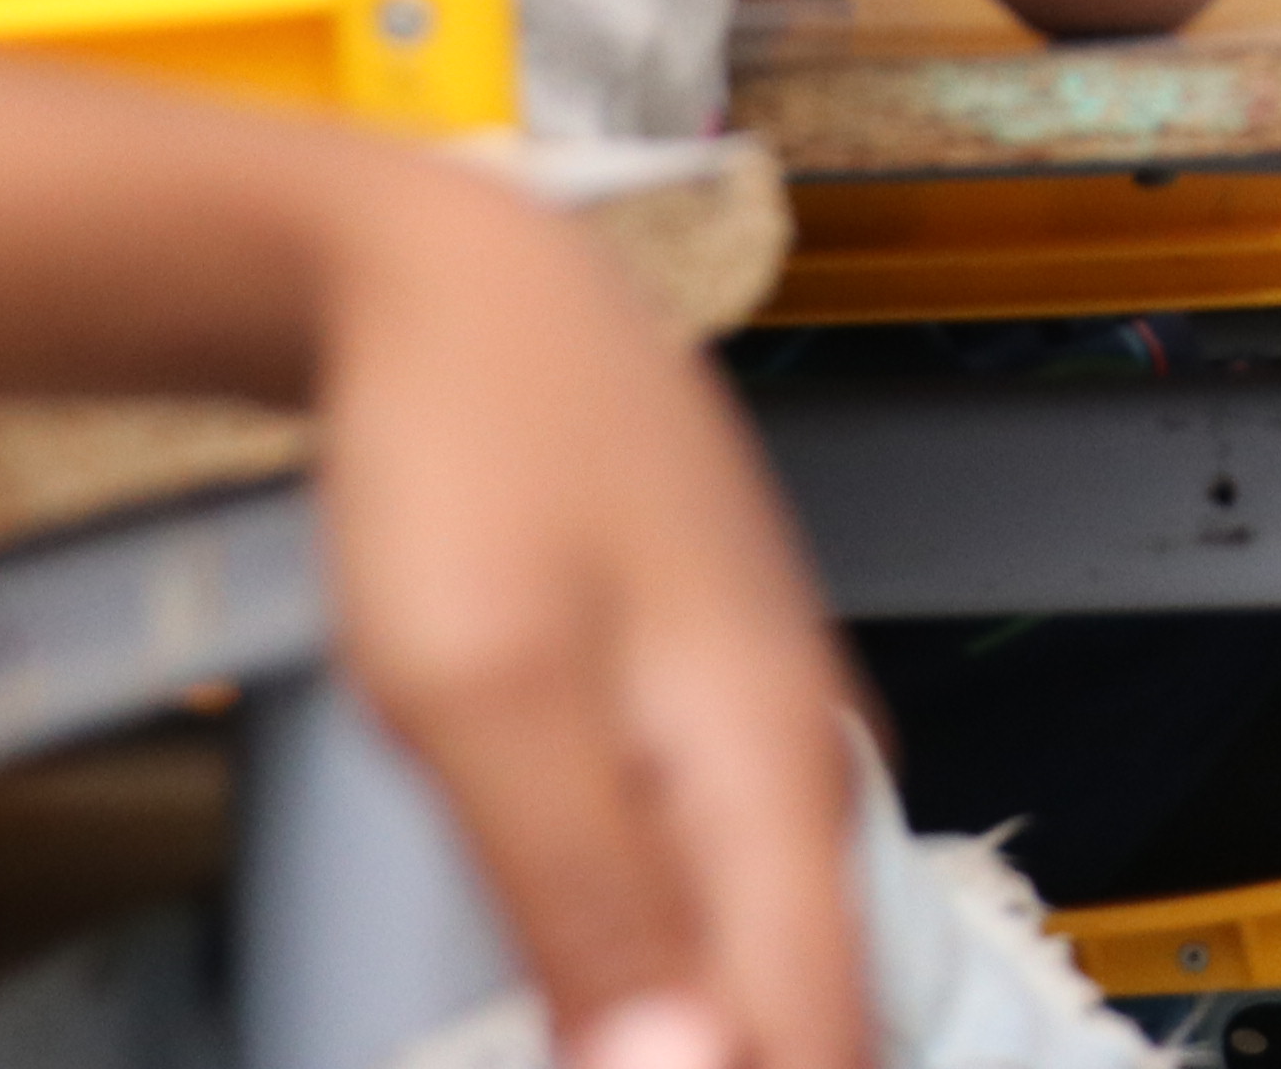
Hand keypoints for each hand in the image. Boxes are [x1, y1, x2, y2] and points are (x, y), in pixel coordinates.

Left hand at [304, 160, 868, 1068]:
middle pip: (811, 1015)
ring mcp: (756, 731)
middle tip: (574, 1057)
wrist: (457, 289)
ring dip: (694, 1039)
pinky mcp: (704, 715)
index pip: (822, 1040)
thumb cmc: (470, 448)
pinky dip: (669, 979)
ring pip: (768, 960)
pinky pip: (720, 897)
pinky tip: (595, 996)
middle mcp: (796, 759)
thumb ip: (592, 906)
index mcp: (771, 769)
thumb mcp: (490, 699)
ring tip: (601, 1041)